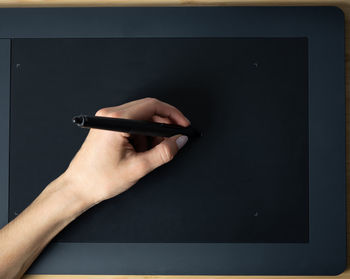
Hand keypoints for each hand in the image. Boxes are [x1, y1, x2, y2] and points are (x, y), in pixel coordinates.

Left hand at [62, 98, 189, 205]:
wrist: (77, 188)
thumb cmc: (100, 179)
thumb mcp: (138, 167)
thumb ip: (164, 152)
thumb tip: (180, 141)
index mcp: (116, 120)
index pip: (152, 106)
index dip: (172, 114)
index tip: (183, 125)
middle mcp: (110, 115)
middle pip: (147, 110)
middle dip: (163, 125)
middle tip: (174, 140)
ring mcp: (107, 120)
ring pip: (140, 119)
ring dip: (152, 133)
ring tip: (151, 153)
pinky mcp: (107, 128)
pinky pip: (131, 125)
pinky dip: (142, 136)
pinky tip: (141, 152)